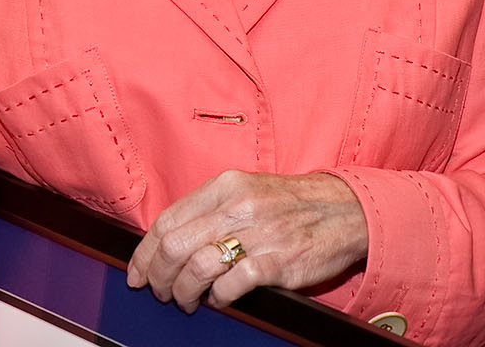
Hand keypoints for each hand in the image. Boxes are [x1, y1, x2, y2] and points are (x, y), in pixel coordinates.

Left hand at [127, 170, 368, 312]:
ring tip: (188, 300)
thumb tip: (167, 240)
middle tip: (161, 292)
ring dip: (183, 293)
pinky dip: (218, 298)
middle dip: (158, 277)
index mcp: (227, 185)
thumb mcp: (248, 190)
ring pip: (196, 267)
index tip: (138, 272)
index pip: (167, 220)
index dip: (144, 253)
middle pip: (174, 246)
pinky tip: (220, 299)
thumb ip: (210, 208)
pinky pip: (231, 285)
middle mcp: (239, 206)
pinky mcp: (278, 262)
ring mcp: (260, 234)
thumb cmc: (293, 203)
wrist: (346, 209)